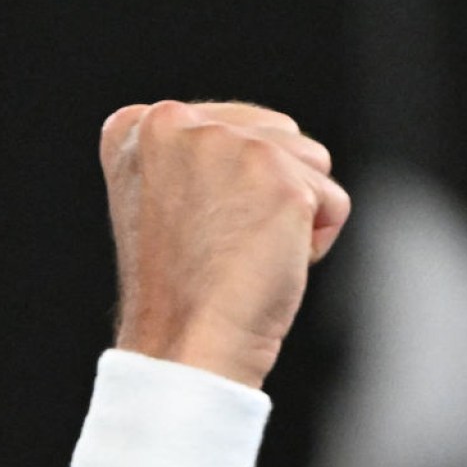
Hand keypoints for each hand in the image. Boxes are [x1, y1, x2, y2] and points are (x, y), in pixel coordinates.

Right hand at [100, 101, 350, 388]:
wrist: (184, 343)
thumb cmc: (178, 290)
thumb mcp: (164, 200)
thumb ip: (199, 156)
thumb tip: (264, 141)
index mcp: (136, 127)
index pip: (228, 125)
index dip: (228, 183)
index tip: (192, 227)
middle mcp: (174, 122)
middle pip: (275, 133)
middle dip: (266, 191)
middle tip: (219, 244)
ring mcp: (225, 145)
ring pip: (309, 159)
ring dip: (293, 211)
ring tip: (242, 253)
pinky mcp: (275, 175)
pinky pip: (331, 200)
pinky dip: (314, 241)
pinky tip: (268, 263)